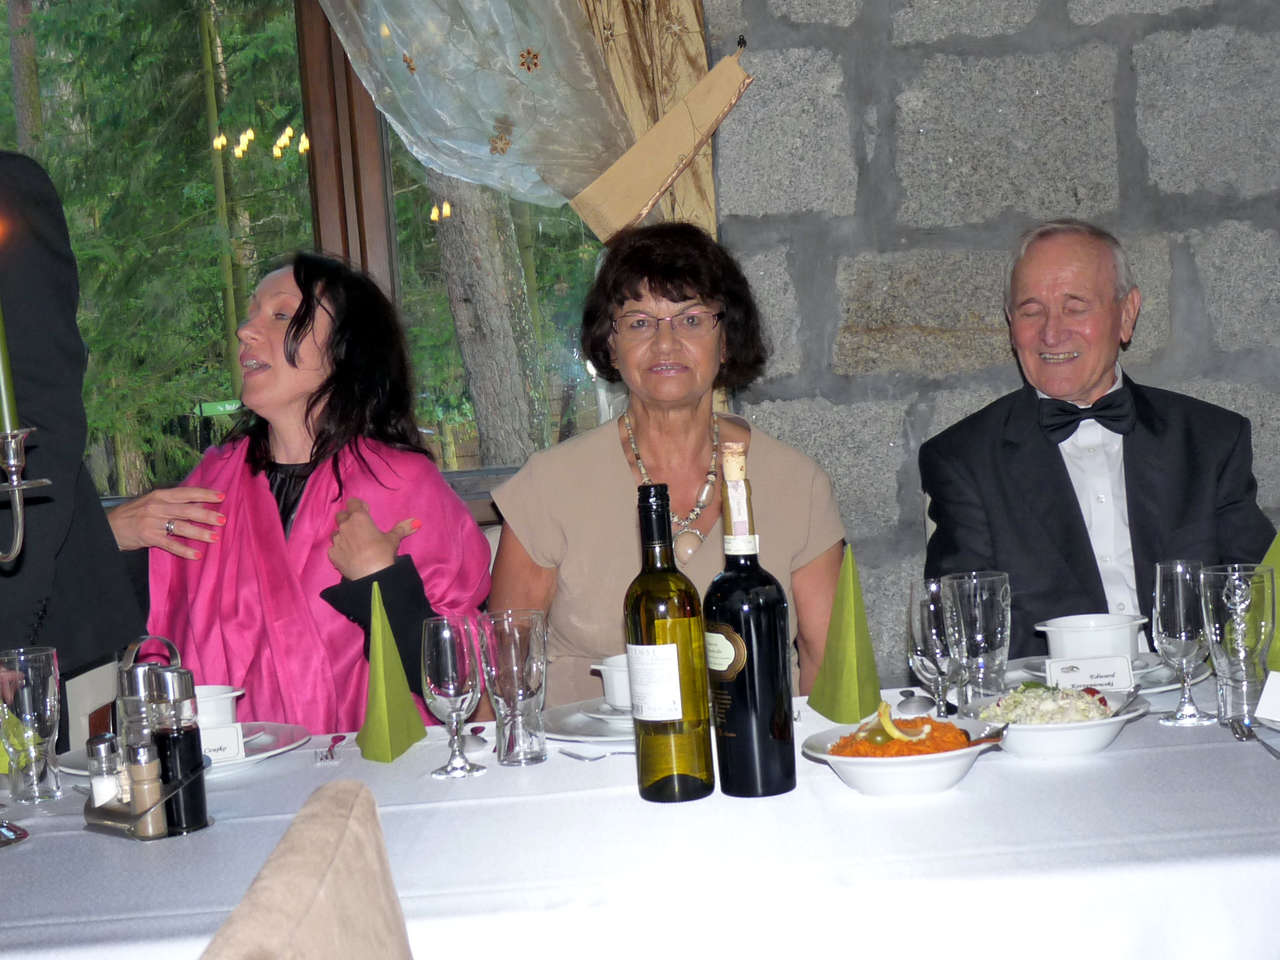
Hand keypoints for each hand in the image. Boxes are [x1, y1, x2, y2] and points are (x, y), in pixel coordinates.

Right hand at [106, 486, 225, 558]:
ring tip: (215, 538)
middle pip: (187, 510)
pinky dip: (184, 550)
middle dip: (207, 515)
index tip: (221, 496)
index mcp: (159, 495)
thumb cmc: (133, 514)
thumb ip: (171, 503)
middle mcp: (157, 507)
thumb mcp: (151, 502)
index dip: (204, 494)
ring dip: (199, 533)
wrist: (108, 526)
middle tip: (223, 520)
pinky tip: (196, 555)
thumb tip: (197, 505)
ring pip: (181, 527)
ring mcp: (152, 522)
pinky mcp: (148, 537)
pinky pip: (170, 544)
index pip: (186, 493)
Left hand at [328, 497, 420, 580]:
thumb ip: (402, 528)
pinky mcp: (332, 554)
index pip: (353, 503)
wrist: (370, 575)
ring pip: (336, 533)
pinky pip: (333, 548)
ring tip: (353, 544)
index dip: (359, 506)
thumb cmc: (382, 553)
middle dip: (348, 519)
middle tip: (358, 528)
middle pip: (341, 515)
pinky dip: (340, 550)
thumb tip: (416, 522)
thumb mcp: (393, 539)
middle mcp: (345, 526)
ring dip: (343, 535)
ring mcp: (337, 540)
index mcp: (359, 518)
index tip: (365, 512)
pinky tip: (348, 557)